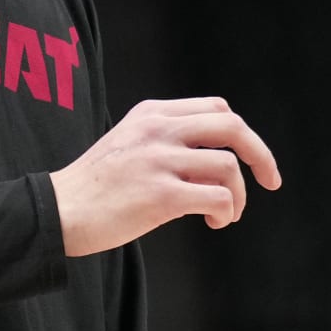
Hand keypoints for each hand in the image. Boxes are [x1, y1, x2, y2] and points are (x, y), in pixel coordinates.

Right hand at [48, 97, 281, 256]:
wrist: (59, 212)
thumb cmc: (96, 186)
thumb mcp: (130, 143)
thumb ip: (168, 140)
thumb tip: (221, 161)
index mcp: (151, 113)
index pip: (215, 108)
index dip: (241, 134)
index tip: (249, 159)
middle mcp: (157, 129)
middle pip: (232, 127)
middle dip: (261, 155)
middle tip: (271, 181)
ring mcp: (158, 160)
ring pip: (228, 167)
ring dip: (238, 196)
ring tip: (224, 215)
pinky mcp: (160, 195)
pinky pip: (218, 197)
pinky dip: (226, 212)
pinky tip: (214, 221)